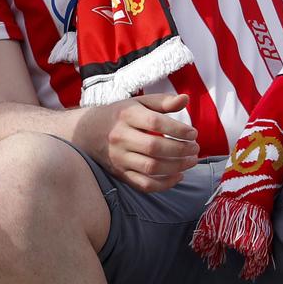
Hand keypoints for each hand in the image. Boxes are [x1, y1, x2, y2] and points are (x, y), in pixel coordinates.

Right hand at [75, 92, 199, 191]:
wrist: (87, 133)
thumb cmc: (119, 115)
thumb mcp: (138, 103)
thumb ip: (162, 102)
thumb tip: (185, 99)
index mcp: (126, 115)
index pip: (155, 123)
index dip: (178, 129)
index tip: (193, 133)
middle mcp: (120, 137)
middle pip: (155, 147)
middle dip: (180, 150)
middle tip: (196, 149)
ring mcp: (119, 158)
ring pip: (151, 168)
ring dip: (176, 167)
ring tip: (191, 161)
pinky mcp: (120, 174)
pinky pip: (144, 184)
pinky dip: (164, 184)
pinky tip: (178, 175)